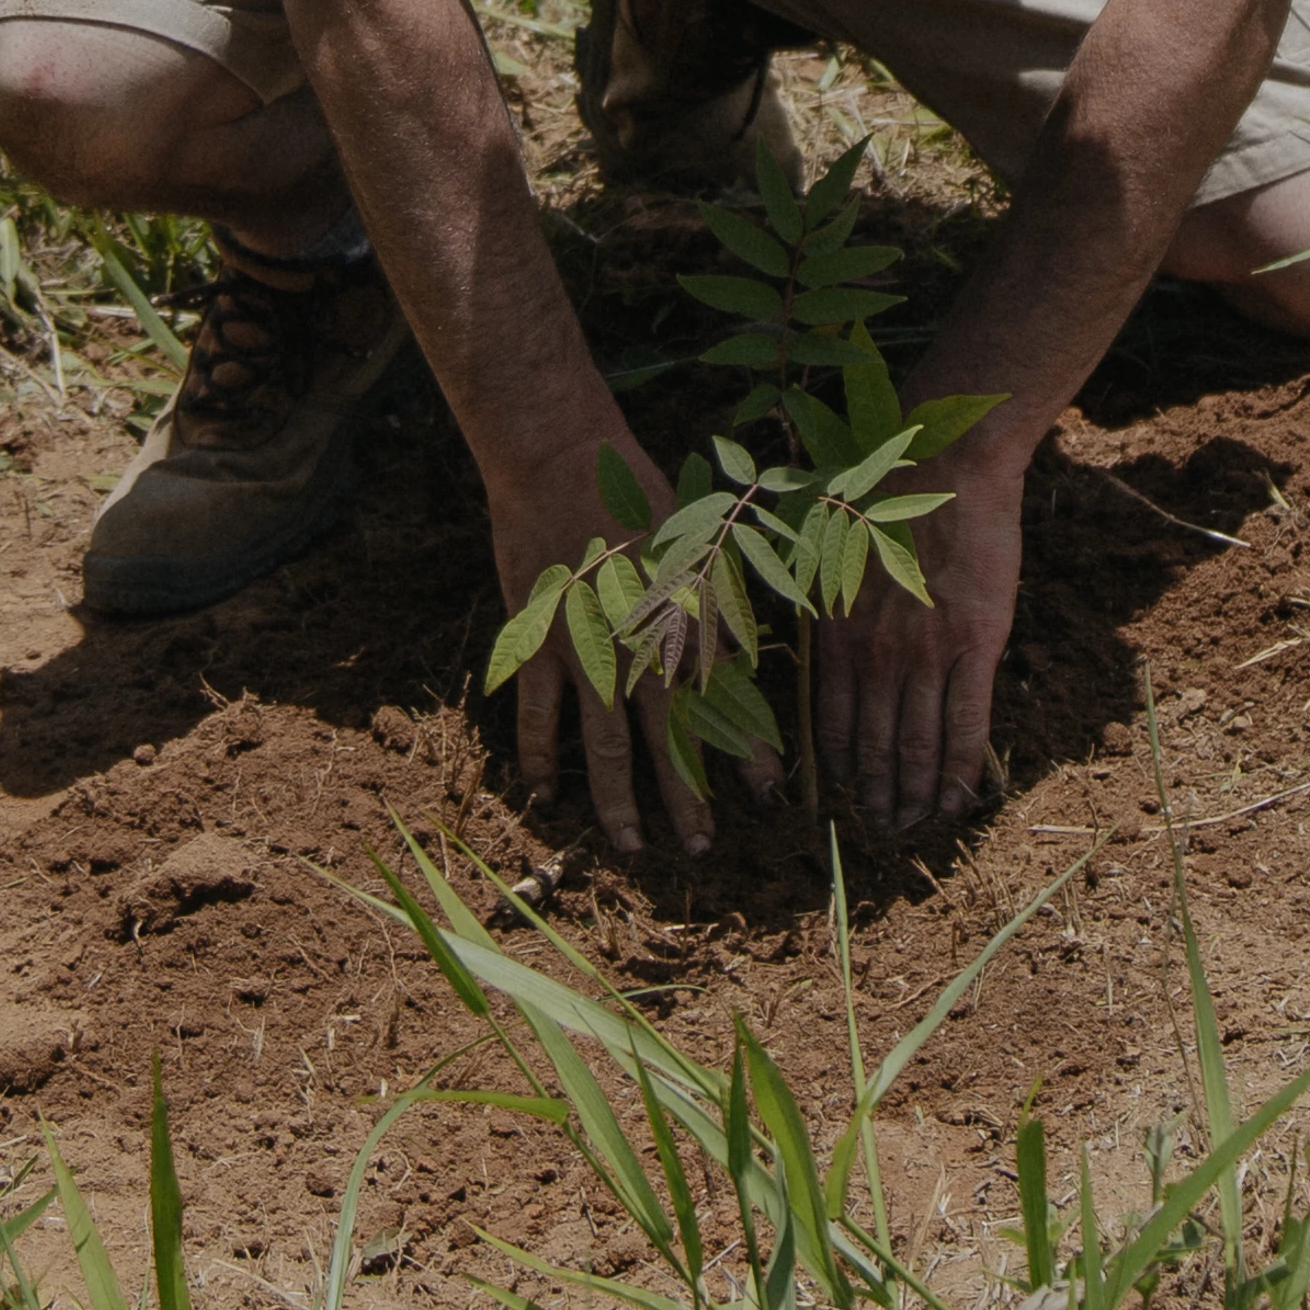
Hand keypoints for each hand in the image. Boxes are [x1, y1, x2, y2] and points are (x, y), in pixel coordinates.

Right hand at [493, 438, 765, 854]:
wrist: (562, 460)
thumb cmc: (637, 492)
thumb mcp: (695, 544)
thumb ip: (713, 603)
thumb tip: (740, 651)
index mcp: (686, 622)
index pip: (728, 702)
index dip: (750, 750)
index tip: (770, 793)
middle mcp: (644, 648)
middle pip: (671, 740)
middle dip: (689, 799)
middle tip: (701, 849)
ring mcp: (588, 651)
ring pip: (606, 745)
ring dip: (620, 800)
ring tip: (632, 847)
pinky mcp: (541, 642)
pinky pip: (539, 714)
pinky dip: (540, 754)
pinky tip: (544, 792)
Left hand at [817, 447, 1025, 840]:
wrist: (947, 466)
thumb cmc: (888, 502)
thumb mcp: (838, 561)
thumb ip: (837, 614)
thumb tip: (837, 656)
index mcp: (836, 633)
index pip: (833, 724)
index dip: (841, 770)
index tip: (847, 798)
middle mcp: (875, 653)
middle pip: (874, 746)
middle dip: (876, 796)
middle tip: (882, 829)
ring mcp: (925, 652)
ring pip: (917, 745)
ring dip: (915, 794)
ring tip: (914, 824)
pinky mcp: (974, 645)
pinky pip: (966, 724)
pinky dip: (960, 770)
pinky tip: (958, 799)